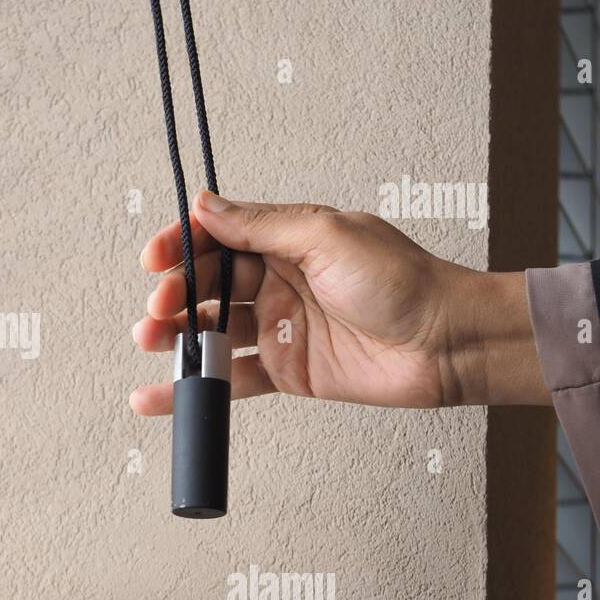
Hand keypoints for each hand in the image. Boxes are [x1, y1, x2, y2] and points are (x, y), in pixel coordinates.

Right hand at [130, 192, 550, 413]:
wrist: (448, 344)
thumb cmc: (405, 282)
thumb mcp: (327, 235)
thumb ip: (262, 224)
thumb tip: (208, 205)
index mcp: (287, 240)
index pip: (218, 237)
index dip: (182, 245)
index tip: (156, 260)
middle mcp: (279, 281)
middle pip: (208, 285)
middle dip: (175, 294)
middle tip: (159, 309)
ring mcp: (281, 327)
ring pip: (212, 330)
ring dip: (175, 337)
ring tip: (151, 342)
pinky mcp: (288, 371)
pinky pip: (231, 380)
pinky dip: (194, 389)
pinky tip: (158, 394)